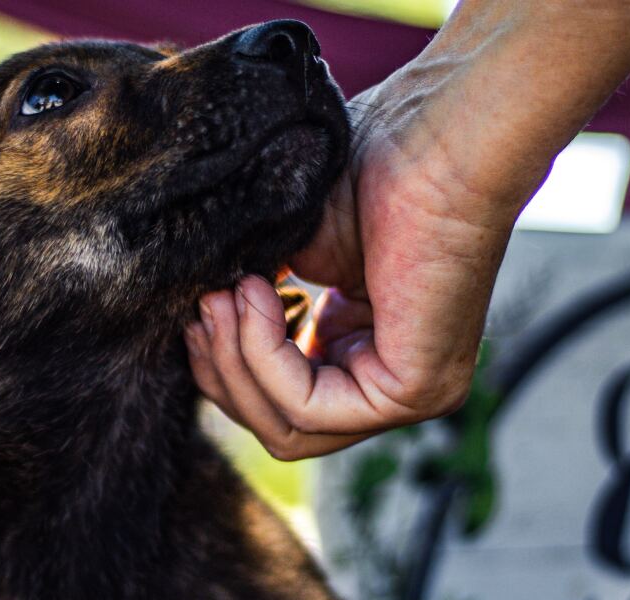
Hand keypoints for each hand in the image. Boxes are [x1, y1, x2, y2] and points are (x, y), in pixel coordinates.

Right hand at [185, 86, 515, 459]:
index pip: (277, 402)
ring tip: (224, 297)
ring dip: (236, 364)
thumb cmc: (372, 170)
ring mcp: (408, 395)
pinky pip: (308, 407)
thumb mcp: (289, 251)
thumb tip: (193, 326)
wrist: (437, 139)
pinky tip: (253, 297)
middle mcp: (389, 382)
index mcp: (363, 350)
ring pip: (288, 431)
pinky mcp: (412, 391)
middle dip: (222, 371)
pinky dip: (263, 357)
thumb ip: (247, 300)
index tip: (198, 303)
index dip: (224, 364)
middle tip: (202, 305)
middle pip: (278, 428)